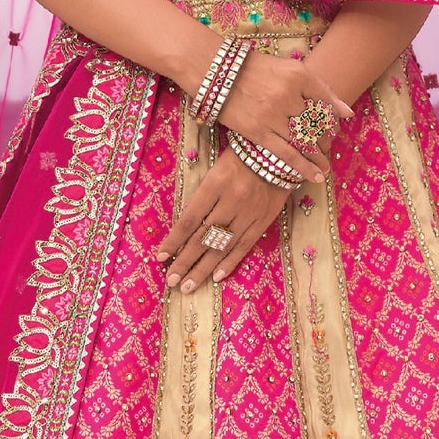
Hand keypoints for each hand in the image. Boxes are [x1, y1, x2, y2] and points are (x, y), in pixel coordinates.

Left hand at [159, 152, 296, 293]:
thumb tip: (184, 230)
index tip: (160, 256)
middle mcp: (232, 201)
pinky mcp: (263, 221)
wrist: (278, 153)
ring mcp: (249, 213)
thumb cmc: (238, 159)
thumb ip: (201, 198)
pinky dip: (229, 263)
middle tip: (171, 280)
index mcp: (215, 184)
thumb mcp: (214, 170)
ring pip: (222, 247)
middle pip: (204, 238)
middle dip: (185, 261)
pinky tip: (216, 277)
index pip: (190, 220)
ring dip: (203, 269)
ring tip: (188, 286)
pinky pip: (244, 246)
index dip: (174, 241)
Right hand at [218, 52, 353, 183]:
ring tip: (324, 168)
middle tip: (325, 148)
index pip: (326, 102)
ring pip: (304, 141)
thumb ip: (319, 88)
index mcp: (298, 75)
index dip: (333, 119)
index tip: (333, 130)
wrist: (216, 72)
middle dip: (324, 140)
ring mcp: (273, 114)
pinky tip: (314, 176)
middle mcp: (288, 94)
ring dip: (317, 158)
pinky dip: (302, 167)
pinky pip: (286, 153)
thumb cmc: (255, 70)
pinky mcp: (258, 131)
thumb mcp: (289, 69)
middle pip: (317, 123)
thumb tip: (348, 113)